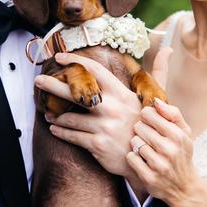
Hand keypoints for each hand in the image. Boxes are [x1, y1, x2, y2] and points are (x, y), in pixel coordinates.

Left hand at [34, 47, 172, 180]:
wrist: (151, 159)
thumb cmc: (149, 125)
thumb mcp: (157, 98)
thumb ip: (158, 72)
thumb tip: (168, 48)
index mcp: (122, 94)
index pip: (95, 71)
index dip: (75, 61)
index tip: (60, 57)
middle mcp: (111, 108)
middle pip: (75, 93)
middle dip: (53, 85)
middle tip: (38, 80)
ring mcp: (104, 127)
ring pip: (70, 118)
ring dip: (56, 116)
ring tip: (48, 114)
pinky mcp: (97, 145)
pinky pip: (72, 136)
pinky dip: (61, 132)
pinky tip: (55, 129)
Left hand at [127, 98, 198, 206]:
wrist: (184, 186)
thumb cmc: (181, 154)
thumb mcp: (184, 133)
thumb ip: (173, 114)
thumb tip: (155, 101)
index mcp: (178, 136)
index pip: (149, 114)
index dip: (145, 116)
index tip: (148, 122)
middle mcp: (169, 150)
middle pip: (139, 127)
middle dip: (140, 130)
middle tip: (146, 136)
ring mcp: (158, 165)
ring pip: (134, 142)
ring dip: (137, 144)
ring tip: (145, 148)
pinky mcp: (148, 177)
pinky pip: (131, 157)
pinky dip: (133, 157)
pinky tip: (141, 159)